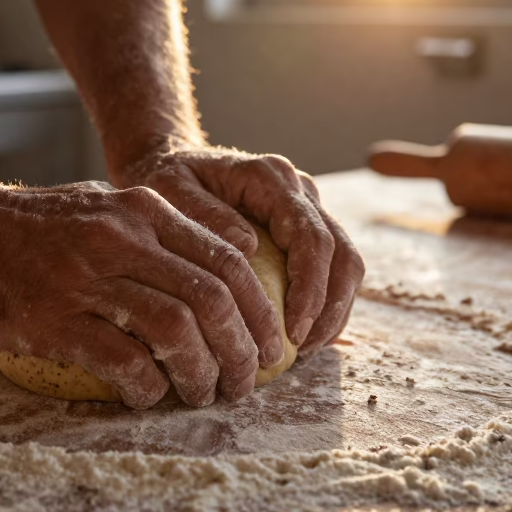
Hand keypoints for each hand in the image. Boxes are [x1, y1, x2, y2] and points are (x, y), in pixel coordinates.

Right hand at [0, 179, 284, 408]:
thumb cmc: (28, 227)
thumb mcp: (101, 207)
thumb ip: (155, 234)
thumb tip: (217, 274)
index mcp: (142, 211)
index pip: (230, 260)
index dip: (261, 311)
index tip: (268, 344)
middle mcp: (121, 239)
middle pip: (215, 298)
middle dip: (243, 350)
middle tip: (245, 383)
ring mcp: (85, 279)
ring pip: (178, 330)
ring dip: (203, 374)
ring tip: (203, 394)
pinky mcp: (51, 319)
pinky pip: (123, 361)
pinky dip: (147, 387)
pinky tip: (146, 395)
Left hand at [114, 144, 364, 356]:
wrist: (170, 162)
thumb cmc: (165, 179)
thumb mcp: (169, 189)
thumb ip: (205, 214)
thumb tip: (248, 247)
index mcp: (270, 178)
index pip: (310, 236)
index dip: (310, 288)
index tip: (293, 330)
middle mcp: (299, 189)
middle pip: (341, 252)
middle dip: (329, 307)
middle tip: (302, 349)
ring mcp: (307, 208)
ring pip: (346, 263)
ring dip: (334, 310)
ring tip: (304, 349)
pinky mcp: (304, 229)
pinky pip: (332, 270)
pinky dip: (326, 305)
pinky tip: (303, 337)